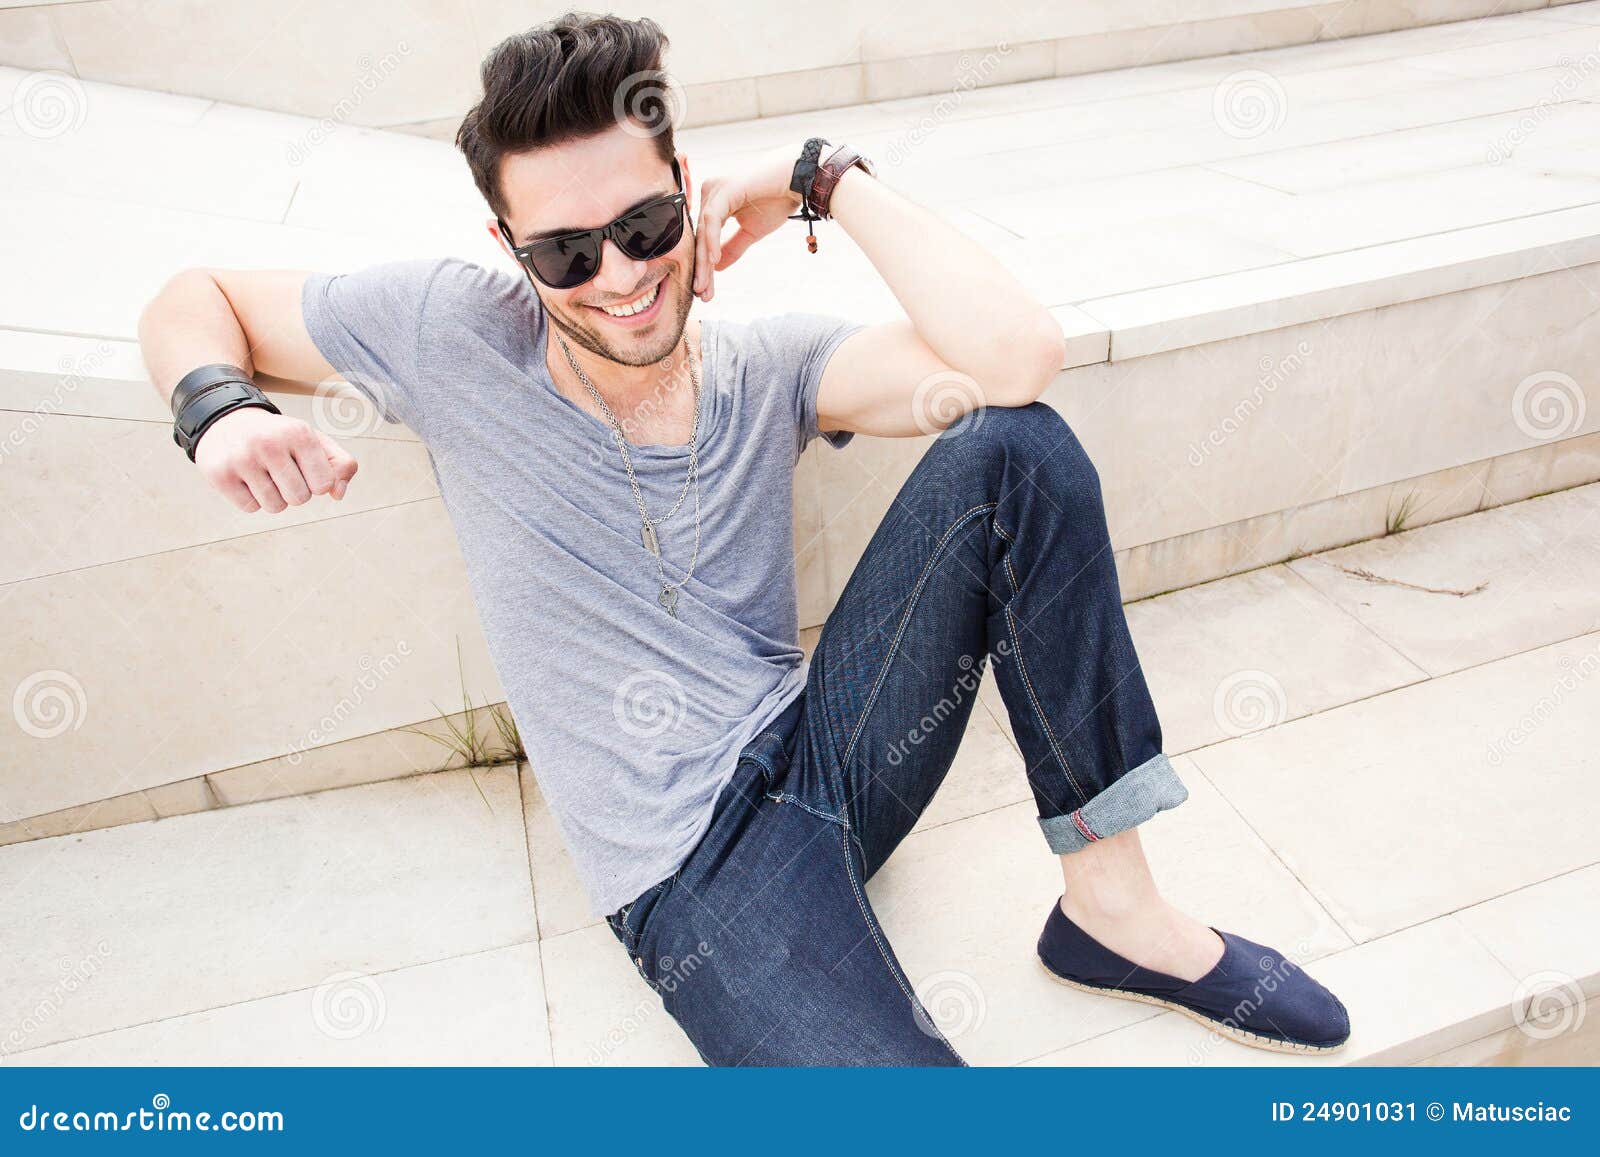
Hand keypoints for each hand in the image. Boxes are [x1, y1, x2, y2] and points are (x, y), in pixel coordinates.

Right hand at [193, 407, 358, 512]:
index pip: (324, 484)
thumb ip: (341, 465)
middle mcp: (269, 443)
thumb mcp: (314, 441)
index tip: (305, 469)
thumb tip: (338, 494)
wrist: (227, 421)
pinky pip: (250, 507)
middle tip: (282, 471)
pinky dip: (252, 498)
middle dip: (295, 491)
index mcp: (298, 433)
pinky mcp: (220, 474)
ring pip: (275, 506)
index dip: (317, 483)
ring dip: (274, 497)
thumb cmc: (279, 437)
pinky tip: (246, 477)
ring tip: (264, 473)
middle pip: (299, 498)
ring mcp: (242, 459)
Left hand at [692, 143, 806, 302]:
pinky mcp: (724, 189)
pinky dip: (712, 241)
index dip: (705, 267)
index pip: (705, 239)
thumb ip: (732, 247)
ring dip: (704, 261)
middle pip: (701, 237)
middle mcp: (710, 193)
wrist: (799, 179)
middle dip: (701, 268)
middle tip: (702, 294)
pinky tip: (713, 261)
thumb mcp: (751, 231)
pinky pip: (713, 219)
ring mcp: (715, 189)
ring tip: (704, 285)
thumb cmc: (777, 198)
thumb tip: (716, 268)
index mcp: (715, 202)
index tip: (706, 291)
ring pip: (704, 231)